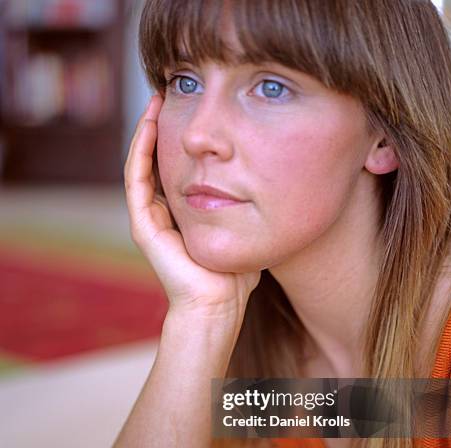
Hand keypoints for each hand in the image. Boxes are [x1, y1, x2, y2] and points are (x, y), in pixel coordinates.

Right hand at [124, 95, 260, 318]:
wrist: (218, 306)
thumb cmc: (234, 277)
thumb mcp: (243, 231)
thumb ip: (248, 210)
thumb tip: (271, 185)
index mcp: (182, 216)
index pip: (175, 168)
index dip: (180, 139)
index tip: (194, 112)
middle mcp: (161, 214)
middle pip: (156, 160)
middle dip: (162, 127)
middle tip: (171, 94)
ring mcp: (149, 220)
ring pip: (141, 164)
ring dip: (146, 131)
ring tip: (157, 100)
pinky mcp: (142, 226)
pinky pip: (136, 180)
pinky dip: (140, 151)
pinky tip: (149, 125)